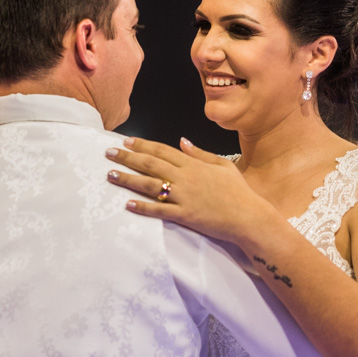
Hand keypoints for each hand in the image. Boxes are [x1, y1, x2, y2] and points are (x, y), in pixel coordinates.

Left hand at [105, 136, 274, 245]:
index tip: (126, 140)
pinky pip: (159, 210)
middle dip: (128, 157)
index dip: (143, 145)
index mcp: (193, 164)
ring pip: (150, 185)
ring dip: (128, 179)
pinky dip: (143, 207)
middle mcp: (185, 178)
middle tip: (109, 152)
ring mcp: (184, 196)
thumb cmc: (238, 191)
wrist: (249, 216)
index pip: (163, 150)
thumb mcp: (222, 165)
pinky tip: (128, 204)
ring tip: (111, 174)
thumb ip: (200, 153)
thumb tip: (182, 141)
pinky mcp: (185, 215)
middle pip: (151, 164)